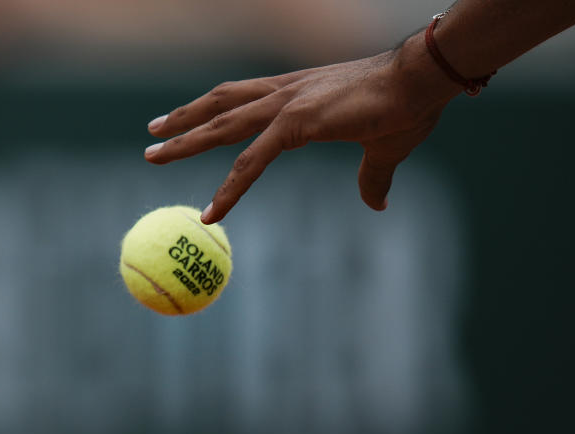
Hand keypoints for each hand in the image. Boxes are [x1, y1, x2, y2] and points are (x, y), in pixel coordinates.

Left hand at [144, 34, 459, 223]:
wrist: (422, 80)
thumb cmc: (408, 107)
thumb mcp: (382, 149)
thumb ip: (371, 177)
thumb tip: (377, 204)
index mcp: (297, 93)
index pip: (242, 100)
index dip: (213, 112)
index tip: (188, 123)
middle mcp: (284, 93)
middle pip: (219, 104)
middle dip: (182, 120)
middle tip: (152, 134)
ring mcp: (286, 105)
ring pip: (221, 125)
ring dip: (184, 141)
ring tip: (153, 155)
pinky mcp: (296, 123)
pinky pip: (252, 162)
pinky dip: (229, 188)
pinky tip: (212, 213)